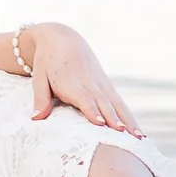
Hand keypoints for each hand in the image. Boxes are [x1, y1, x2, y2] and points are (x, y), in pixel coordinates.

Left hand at [22, 22, 141, 134]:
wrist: (62, 38)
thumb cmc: (47, 61)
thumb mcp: (38, 77)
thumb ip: (40, 98)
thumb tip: (36, 119)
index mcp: (72, 83)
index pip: (84, 98)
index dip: (92, 110)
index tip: (100, 123)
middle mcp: (90, 84)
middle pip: (104, 104)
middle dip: (113, 119)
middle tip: (123, 134)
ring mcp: (101, 84)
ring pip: (117, 105)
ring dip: (128, 121)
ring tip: (139, 138)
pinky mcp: (107, 86)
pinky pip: (120, 104)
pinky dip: (130, 117)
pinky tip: (138, 133)